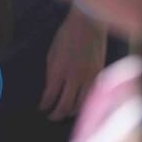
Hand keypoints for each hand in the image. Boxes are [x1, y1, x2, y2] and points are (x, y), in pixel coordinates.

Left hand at [41, 5, 106, 119]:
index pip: (50, 96)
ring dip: (71, 112)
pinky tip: (79, 105)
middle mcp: (74, 77)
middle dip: (56, 115)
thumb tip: (49, 92)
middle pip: (65, 106)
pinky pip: (92, 97)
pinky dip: (84, 104)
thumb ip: (51, 74)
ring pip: (81, 105)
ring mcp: (89, 78)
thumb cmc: (67, 35)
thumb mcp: (52, 53)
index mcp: (59, 70)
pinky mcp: (100, 76)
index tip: (41, 109)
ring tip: (64, 113)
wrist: (88, 24)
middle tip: (51, 117)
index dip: (45, 106)